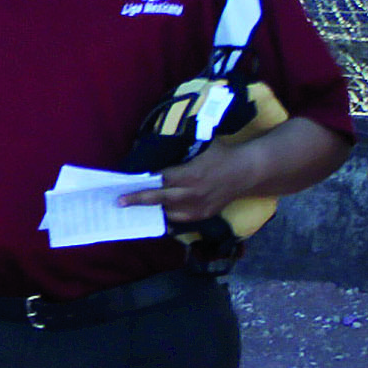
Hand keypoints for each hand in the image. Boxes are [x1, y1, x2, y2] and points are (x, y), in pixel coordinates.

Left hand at [123, 135, 269, 224]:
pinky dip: (168, 218)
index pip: (161, 180)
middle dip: (139, 200)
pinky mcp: (204, 215)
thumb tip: (156, 150)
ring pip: (169, 213)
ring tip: (133, 210)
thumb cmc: (222, 154)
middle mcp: (193, 193)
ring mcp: (199, 207)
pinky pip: (181, 220)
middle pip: (161, 199)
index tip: (126, 183)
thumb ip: (180, 152)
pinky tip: (155, 215)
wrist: (248, 172)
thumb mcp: (201, 147)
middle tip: (119, 202)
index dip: (143, 182)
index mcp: (191, 174)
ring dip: (151, 211)